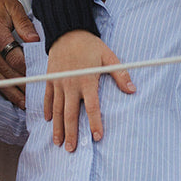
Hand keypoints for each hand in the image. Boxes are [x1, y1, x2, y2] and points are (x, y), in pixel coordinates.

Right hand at [0, 0, 37, 107]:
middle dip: (24, 89)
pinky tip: (9, 95)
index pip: (17, 61)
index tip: (44, 79)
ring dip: (12, 94)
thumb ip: (25, 24)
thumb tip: (36, 41)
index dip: (31, 71)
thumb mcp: (11, 5)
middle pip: (8, 76)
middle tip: (40, 100)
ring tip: (26, 105)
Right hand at [44, 31, 134, 150]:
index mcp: (87, 81)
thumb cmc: (90, 45)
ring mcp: (59, 83)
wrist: (67, 31)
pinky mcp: (50, 79)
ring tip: (58, 143)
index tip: (97, 137)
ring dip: (58, 127)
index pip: (92, 107)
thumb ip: (120, 74)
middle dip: (71, 133)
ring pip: (57, 110)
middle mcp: (71, 84)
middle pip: (71, 114)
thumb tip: (132, 90)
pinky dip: (48, 110)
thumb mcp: (108, 56)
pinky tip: (49, 122)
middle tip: (71, 149)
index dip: (95, 123)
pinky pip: (48, 98)